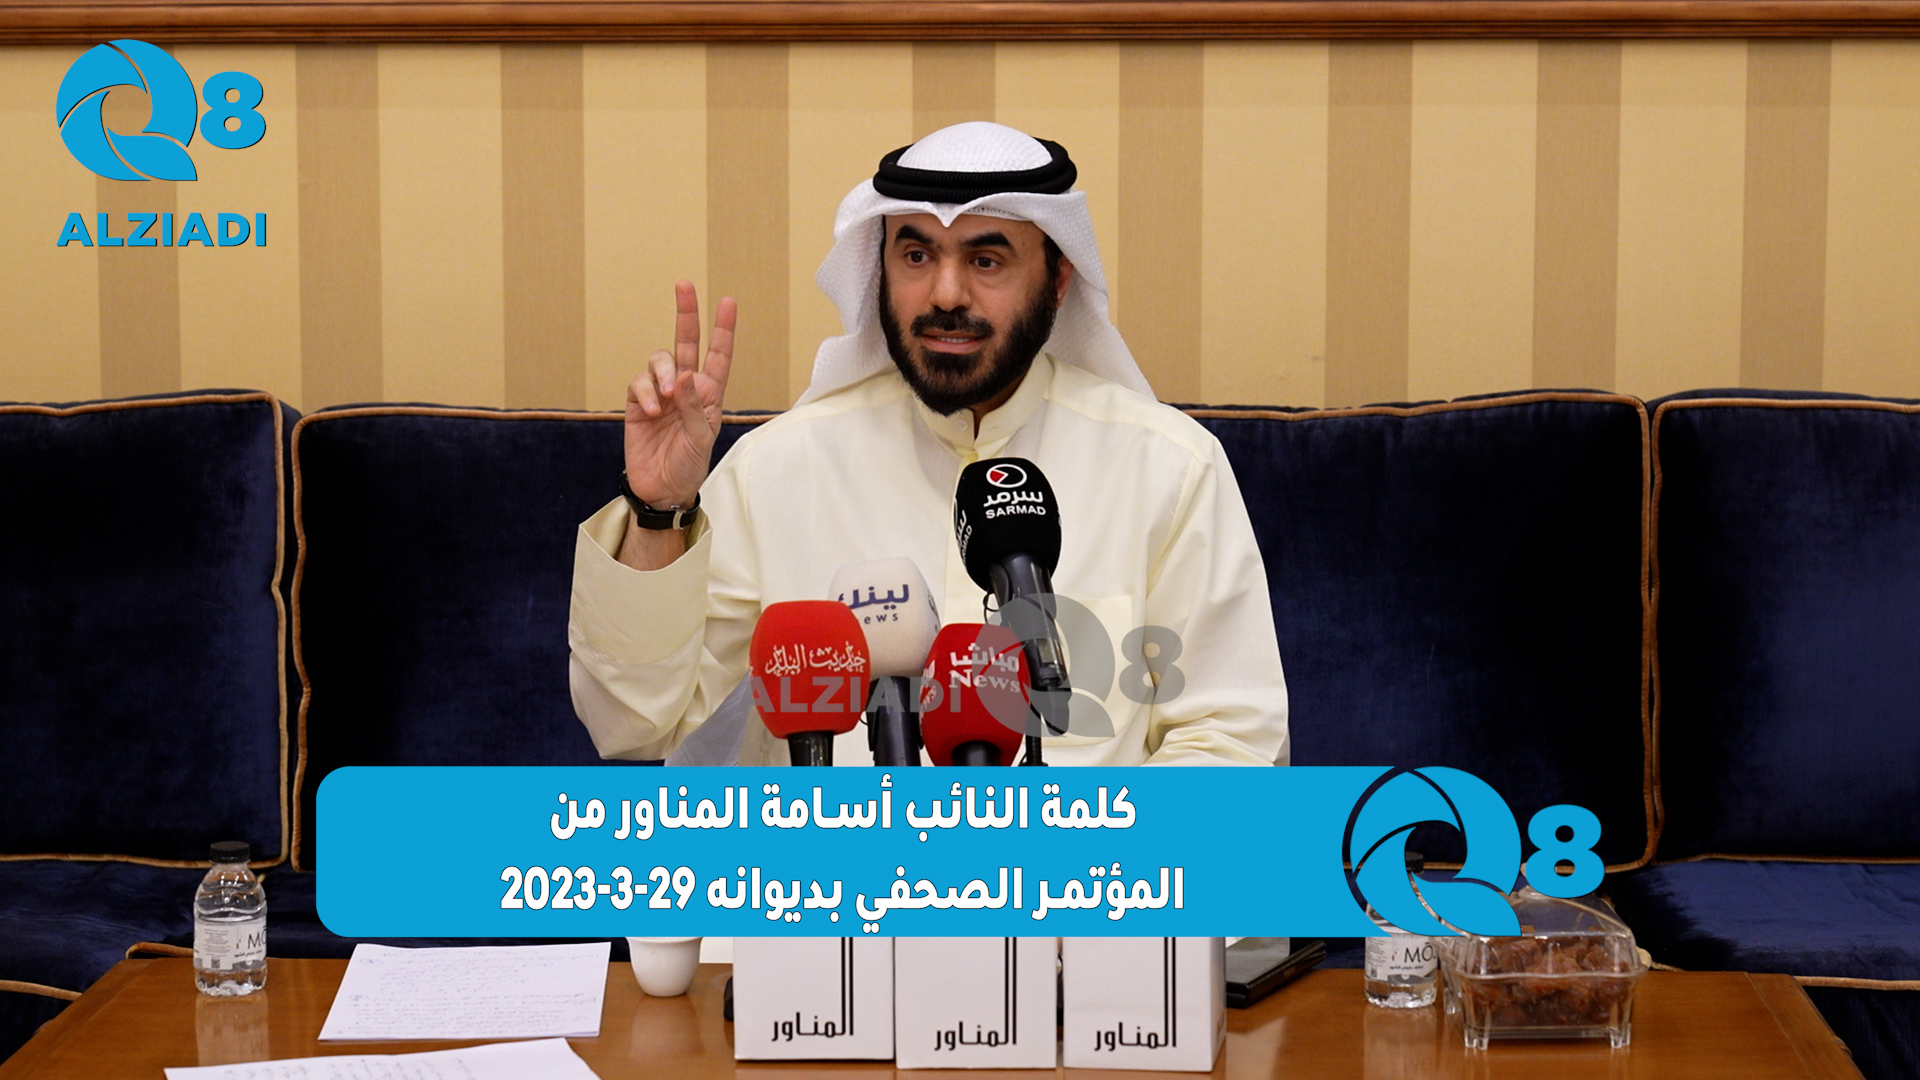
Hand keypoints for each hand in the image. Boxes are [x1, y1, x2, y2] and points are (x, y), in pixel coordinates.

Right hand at [624, 281, 735, 507]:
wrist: (662, 488)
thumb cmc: (689, 464)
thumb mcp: (700, 437)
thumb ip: (694, 405)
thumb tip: (686, 373)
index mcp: (709, 393)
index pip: (718, 355)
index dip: (724, 329)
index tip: (728, 301)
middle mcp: (686, 387)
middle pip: (686, 342)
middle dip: (686, 313)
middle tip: (684, 285)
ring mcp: (661, 393)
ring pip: (660, 360)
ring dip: (664, 372)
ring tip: (668, 396)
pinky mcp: (639, 403)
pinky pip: (639, 383)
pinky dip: (647, 393)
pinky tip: (653, 411)